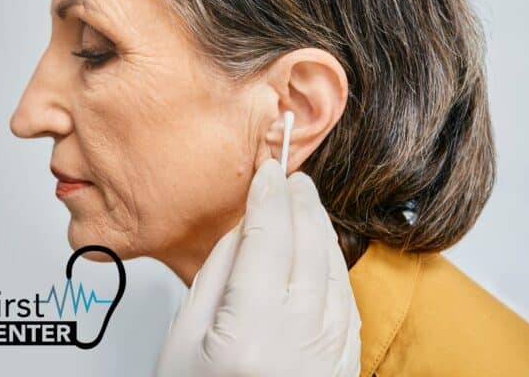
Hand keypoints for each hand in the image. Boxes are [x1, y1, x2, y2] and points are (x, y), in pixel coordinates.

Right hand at [155, 158, 361, 376]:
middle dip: (299, 204)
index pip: (266, 239)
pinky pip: (346, 302)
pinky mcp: (340, 367)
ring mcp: (326, 357)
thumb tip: (242, 228)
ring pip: (333, 270)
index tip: (267, 171)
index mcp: (247, 335)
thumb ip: (214, 277)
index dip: (267, 197)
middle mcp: (296, 343)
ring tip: (306, 203)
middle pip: (307, 247)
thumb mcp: (182, 341)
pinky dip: (335, 266)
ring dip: (321, 229)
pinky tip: (323, 250)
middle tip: (291, 176)